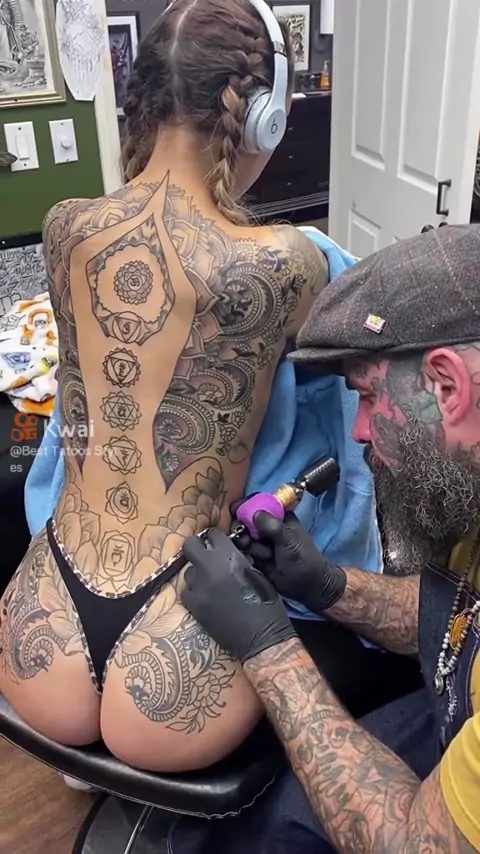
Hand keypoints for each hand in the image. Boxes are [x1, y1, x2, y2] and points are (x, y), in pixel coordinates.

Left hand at [182, 528, 296, 663]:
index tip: (217, 544)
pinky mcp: (193, 605)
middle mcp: (210, 567)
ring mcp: (199, 586)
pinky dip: (194, 593)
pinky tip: (205, 598)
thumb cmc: (267, 603)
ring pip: (188, 571)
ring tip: (209, 583)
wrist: (261, 636)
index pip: (213, 534)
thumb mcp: (256, 573)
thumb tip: (228, 553)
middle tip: (203, 555)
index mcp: (229, 556)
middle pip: (190, 545)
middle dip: (196, 547)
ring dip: (198, 574)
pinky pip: (187, 591)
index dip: (215, 538)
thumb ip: (239, 559)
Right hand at [233, 509, 346, 613]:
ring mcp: (261, 541)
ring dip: (245, 544)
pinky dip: (245, 555)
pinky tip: (252, 562)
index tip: (235, 511)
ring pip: (243, 536)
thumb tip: (255, 513)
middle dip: (242, 527)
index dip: (246, 505)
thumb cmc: (303, 559)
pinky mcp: (256, 555)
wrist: (307, 586)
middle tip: (244, 539)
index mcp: (278, 516)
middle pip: (245, 519)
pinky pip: (243, 551)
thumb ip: (273, 527)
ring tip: (255, 554)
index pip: (258, 502)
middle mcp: (267, 526)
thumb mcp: (290, 541)